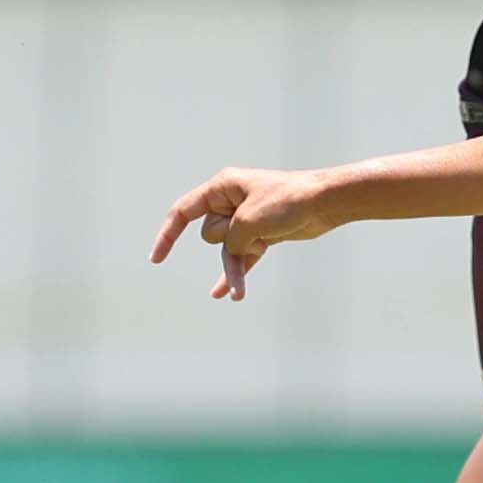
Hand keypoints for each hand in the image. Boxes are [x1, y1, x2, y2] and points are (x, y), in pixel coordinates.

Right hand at [150, 166, 334, 299]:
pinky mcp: (261, 235)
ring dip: (233, 269)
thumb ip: (233, 239)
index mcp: (222, 187)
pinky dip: (236, 274)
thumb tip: (233, 252)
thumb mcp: (250, 221)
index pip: (184, 211)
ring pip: (228, 251)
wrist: (326, 203)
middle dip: (229, 240)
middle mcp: (230, 202)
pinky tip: (226, 295)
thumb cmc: (289, 200)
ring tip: (238, 294)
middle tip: (259, 226)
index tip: (156, 260)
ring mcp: (246, 220)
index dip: (167, 235)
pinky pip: (241, 259)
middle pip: (211, 234)